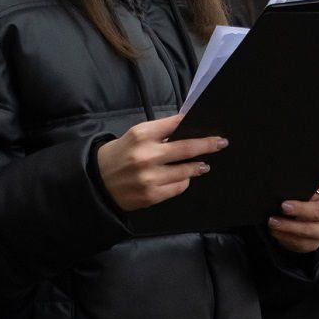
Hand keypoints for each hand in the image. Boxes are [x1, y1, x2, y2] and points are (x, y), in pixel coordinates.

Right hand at [96, 113, 226, 211]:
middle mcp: (147, 155)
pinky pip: (178, 188)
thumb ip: (159, 132)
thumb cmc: (119, 154)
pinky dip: (184, 182)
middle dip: (207, 145)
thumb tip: (186, 128)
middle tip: (221, 143)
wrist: (97, 181)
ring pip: (185, 171)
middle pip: (186, 148)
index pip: (175, 124)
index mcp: (142, 135)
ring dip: (198, 167)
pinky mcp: (151, 195)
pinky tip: (184, 179)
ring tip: (203, 165)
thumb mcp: (135, 136)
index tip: (210, 125)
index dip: (193, 123)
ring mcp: (150, 177)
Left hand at [269, 174, 318, 253]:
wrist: (302, 222)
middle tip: (284, 206)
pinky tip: (275, 231)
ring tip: (273, 221)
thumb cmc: (302, 200)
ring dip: (289, 226)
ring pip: (309, 230)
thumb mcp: (303, 191)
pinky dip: (286, 237)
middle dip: (301, 209)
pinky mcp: (315, 243)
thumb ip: (300, 186)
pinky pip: (301, 243)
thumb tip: (282, 183)